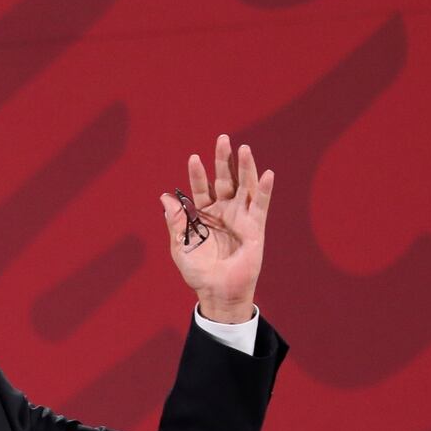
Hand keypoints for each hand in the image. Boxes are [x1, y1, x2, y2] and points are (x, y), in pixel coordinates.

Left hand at [159, 135, 271, 324]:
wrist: (217, 292)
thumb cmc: (198, 272)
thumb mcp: (181, 246)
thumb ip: (176, 221)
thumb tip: (164, 197)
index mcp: (203, 214)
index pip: (200, 188)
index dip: (197, 174)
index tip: (193, 158)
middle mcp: (223, 211)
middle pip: (224, 180)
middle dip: (223, 160)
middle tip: (222, 139)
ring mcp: (240, 217)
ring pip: (244, 187)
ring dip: (245, 168)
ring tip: (244, 148)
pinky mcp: (255, 227)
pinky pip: (261, 205)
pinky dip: (264, 190)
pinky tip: (267, 174)